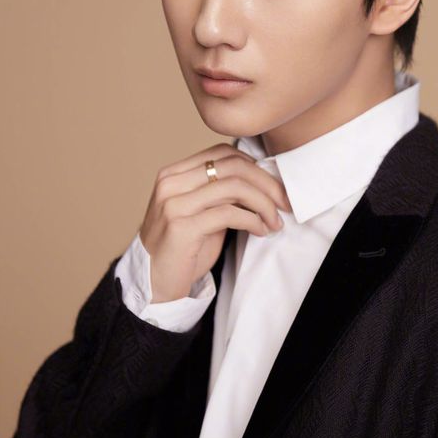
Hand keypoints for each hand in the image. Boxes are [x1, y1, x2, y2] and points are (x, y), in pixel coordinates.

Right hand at [139, 143, 290, 301]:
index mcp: (174, 174)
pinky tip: (261, 230)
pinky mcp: (181, 227)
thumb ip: (221, 193)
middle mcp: (171, 183)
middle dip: (266, 183)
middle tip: (284, 202)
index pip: (223, 153)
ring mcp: (173, 204)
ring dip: (263, 203)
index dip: (255, 167)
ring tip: (274, 221)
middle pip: (232, 166)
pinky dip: (252, 220)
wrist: (153, 283)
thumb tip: (263, 181)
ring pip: (234, 187)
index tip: (275, 186)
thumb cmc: (182, 248)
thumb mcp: (200, 211)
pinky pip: (228, 214)